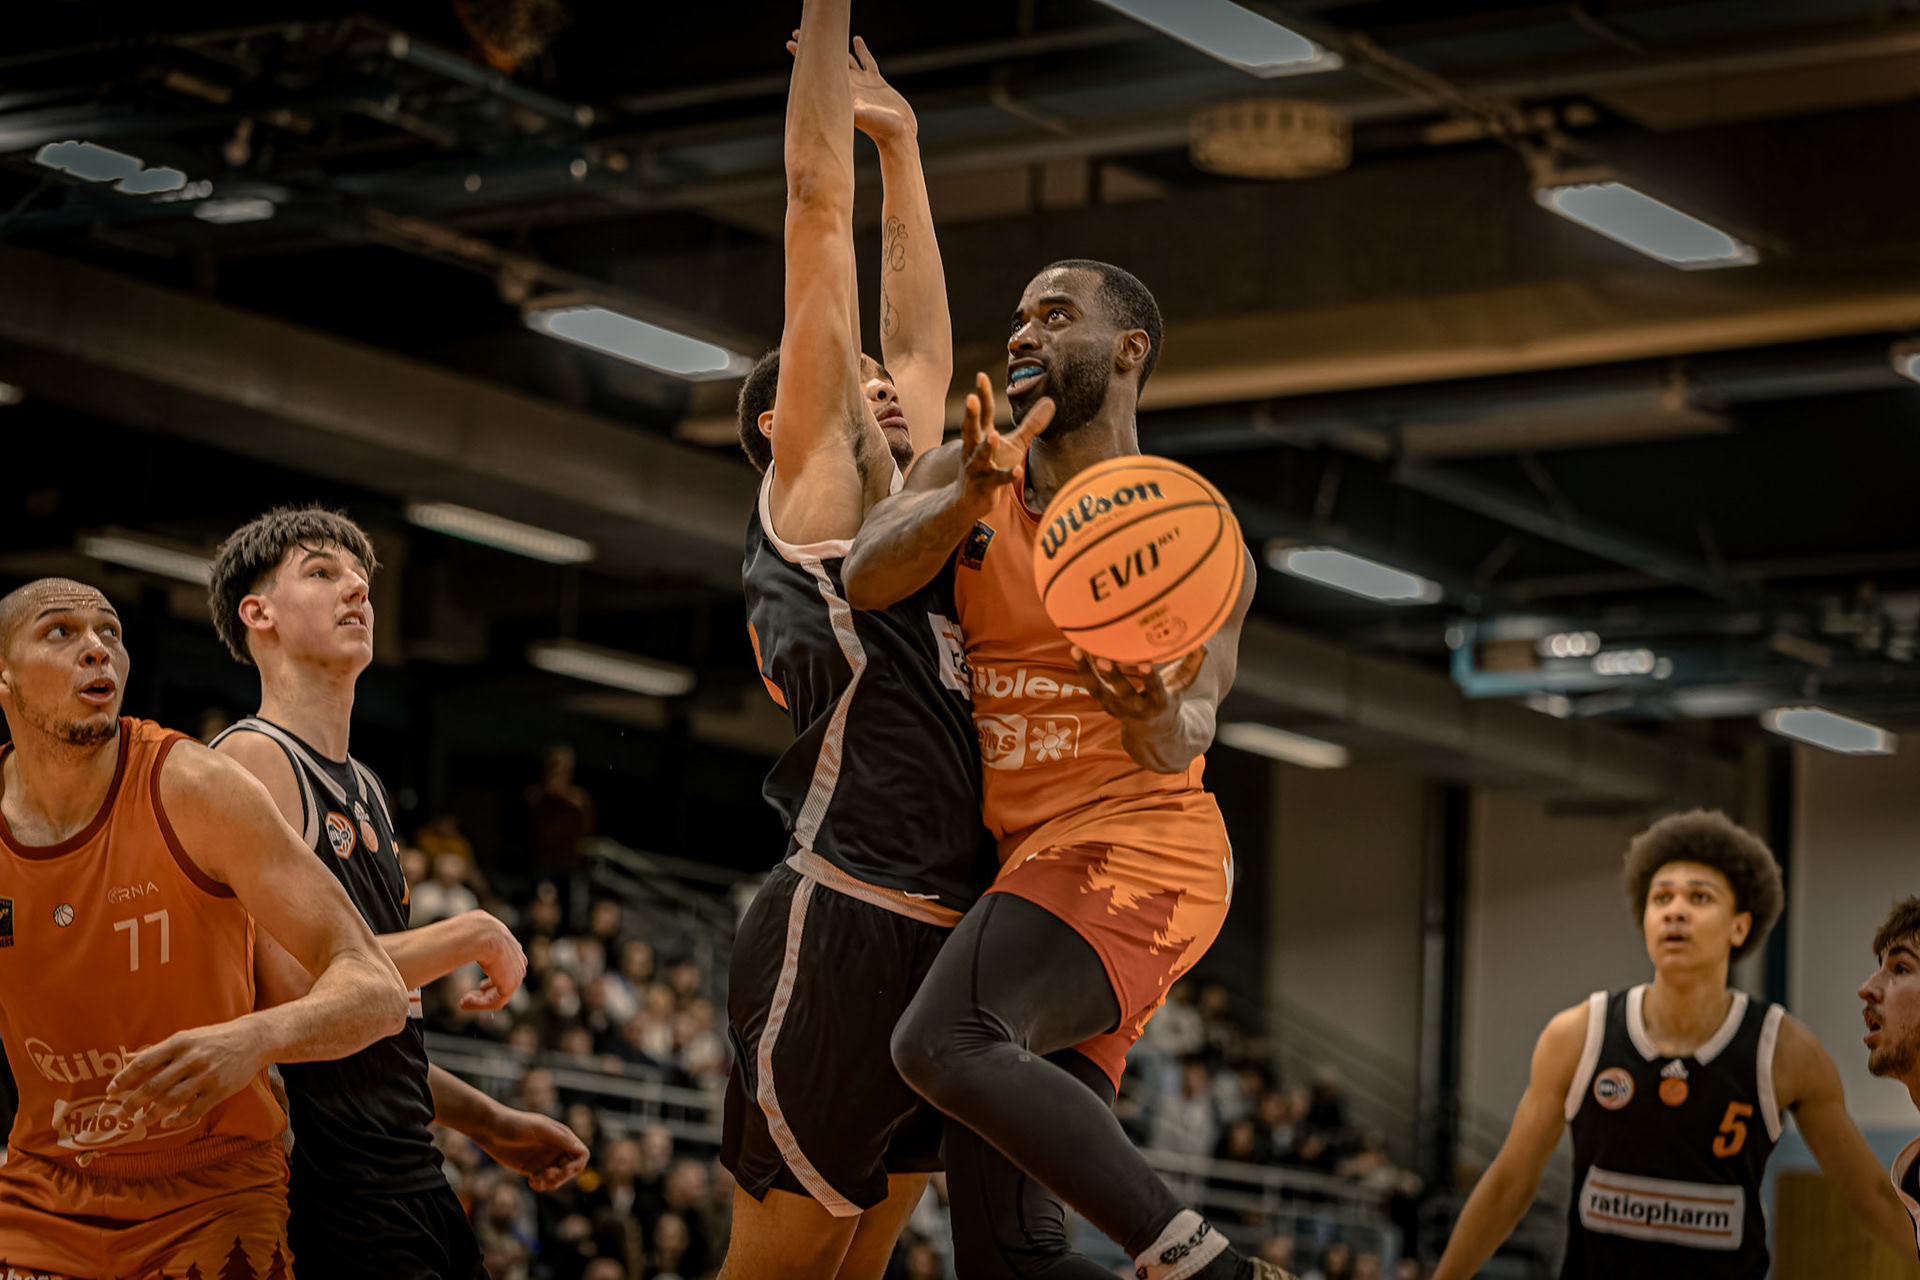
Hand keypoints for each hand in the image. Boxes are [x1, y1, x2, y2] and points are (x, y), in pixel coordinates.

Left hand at [107, 1019, 267, 1128]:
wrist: (253, 1039)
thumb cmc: (215, 1038)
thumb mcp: (186, 1037)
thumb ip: (158, 1050)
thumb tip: (127, 1058)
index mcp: (179, 1043)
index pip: (144, 1063)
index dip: (124, 1078)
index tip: (111, 1091)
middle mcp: (190, 1059)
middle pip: (153, 1085)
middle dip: (133, 1102)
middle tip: (122, 1112)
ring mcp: (205, 1076)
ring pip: (171, 1101)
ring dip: (152, 1113)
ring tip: (143, 1119)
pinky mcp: (219, 1090)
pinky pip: (193, 1111)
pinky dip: (177, 1120)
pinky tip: (168, 1123)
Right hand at [459, 910, 526, 1010]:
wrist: (480, 934)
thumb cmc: (471, 931)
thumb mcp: (473, 935)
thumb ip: (471, 943)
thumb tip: (454, 946)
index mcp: (511, 946)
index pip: (507, 966)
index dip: (493, 979)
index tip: (480, 987)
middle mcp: (518, 959)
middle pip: (505, 980)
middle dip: (487, 991)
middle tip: (467, 997)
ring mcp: (516, 972)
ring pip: (500, 993)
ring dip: (480, 1000)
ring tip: (463, 1001)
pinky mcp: (511, 984)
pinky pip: (496, 1001)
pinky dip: (479, 1004)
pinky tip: (464, 1001)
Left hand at [475, 1106, 591, 1191]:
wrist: (491, 1129)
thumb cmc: (515, 1123)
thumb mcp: (539, 1128)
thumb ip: (560, 1138)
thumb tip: (580, 1150)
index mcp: (562, 1136)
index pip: (582, 1154)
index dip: (576, 1166)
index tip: (562, 1170)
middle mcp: (556, 1148)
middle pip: (572, 1170)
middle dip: (561, 1177)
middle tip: (545, 1175)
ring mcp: (545, 1159)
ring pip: (559, 1179)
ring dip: (551, 1183)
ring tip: (535, 1180)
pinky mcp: (533, 1169)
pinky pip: (545, 1182)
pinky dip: (542, 1186)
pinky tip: (531, 1183)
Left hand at [787, 32, 914, 140]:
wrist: (899, 136)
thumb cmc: (881, 129)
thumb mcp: (864, 117)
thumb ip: (852, 111)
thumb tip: (837, 107)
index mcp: (842, 90)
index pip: (818, 69)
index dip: (803, 56)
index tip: (790, 43)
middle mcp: (850, 85)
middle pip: (826, 60)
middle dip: (812, 48)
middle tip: (796, 34)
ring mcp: (863, 83)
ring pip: (845, 58)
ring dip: (835, 45)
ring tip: (824, 33)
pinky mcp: (877, 83)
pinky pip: (866, 61)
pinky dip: (861, 50)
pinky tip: (855, 39)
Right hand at [957, 371, 1053, 513]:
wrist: (968, 499)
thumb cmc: (993, 465)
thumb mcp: (1014, 443)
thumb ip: (1031, 424)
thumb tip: (1051, 401)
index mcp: (982, 435)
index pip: (983, 412)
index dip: (982, 395)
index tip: (980, 376)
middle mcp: (974, 449)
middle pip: (972, 428)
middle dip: (971, 414)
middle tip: (970, 398)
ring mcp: (977, 468)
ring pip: (980, 455)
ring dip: (986, 447)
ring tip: (994, 437)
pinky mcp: (985, 486)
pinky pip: (997, 480)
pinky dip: (1007, 476)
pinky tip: (1017, 471)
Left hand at [1070, 645, 1207, 742]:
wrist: (1154, 735)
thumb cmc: (1170, 701)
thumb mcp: (1183, 687)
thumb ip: (1192, 665)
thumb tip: (1202, 642)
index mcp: (1159, 704)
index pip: (1155, 691)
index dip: (1150, 679)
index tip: (1145, 664)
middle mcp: (1137, 708)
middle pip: (1123, 693)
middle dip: (1114, 677)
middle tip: (1103, 659)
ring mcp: (1118, 708)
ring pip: (1100, 691)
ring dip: (1087, 671)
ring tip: (1077, 649)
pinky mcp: (1106, 704)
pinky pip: (1092, 687)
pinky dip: (1084, 670)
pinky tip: (1077, 650)